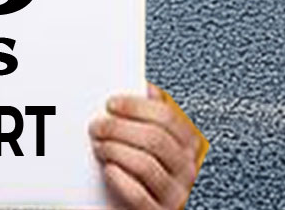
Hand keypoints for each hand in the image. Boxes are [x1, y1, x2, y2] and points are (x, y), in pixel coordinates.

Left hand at [89, 82, 207, 209]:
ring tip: (99, 146)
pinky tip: (108, 169)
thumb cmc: (147, 172)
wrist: (137, 208)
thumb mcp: (156, 142)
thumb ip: (153, 117)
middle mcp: (187, 171)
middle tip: (96, 126)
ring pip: (146, 165)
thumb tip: (147, 87)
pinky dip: (120, 180)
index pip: (167, 117)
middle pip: (155, 139)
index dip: (136, 106)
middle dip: (119, 128)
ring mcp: (176, 196)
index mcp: (188, 147)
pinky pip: (139, 196)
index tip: (111, 103)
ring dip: (115, 150)